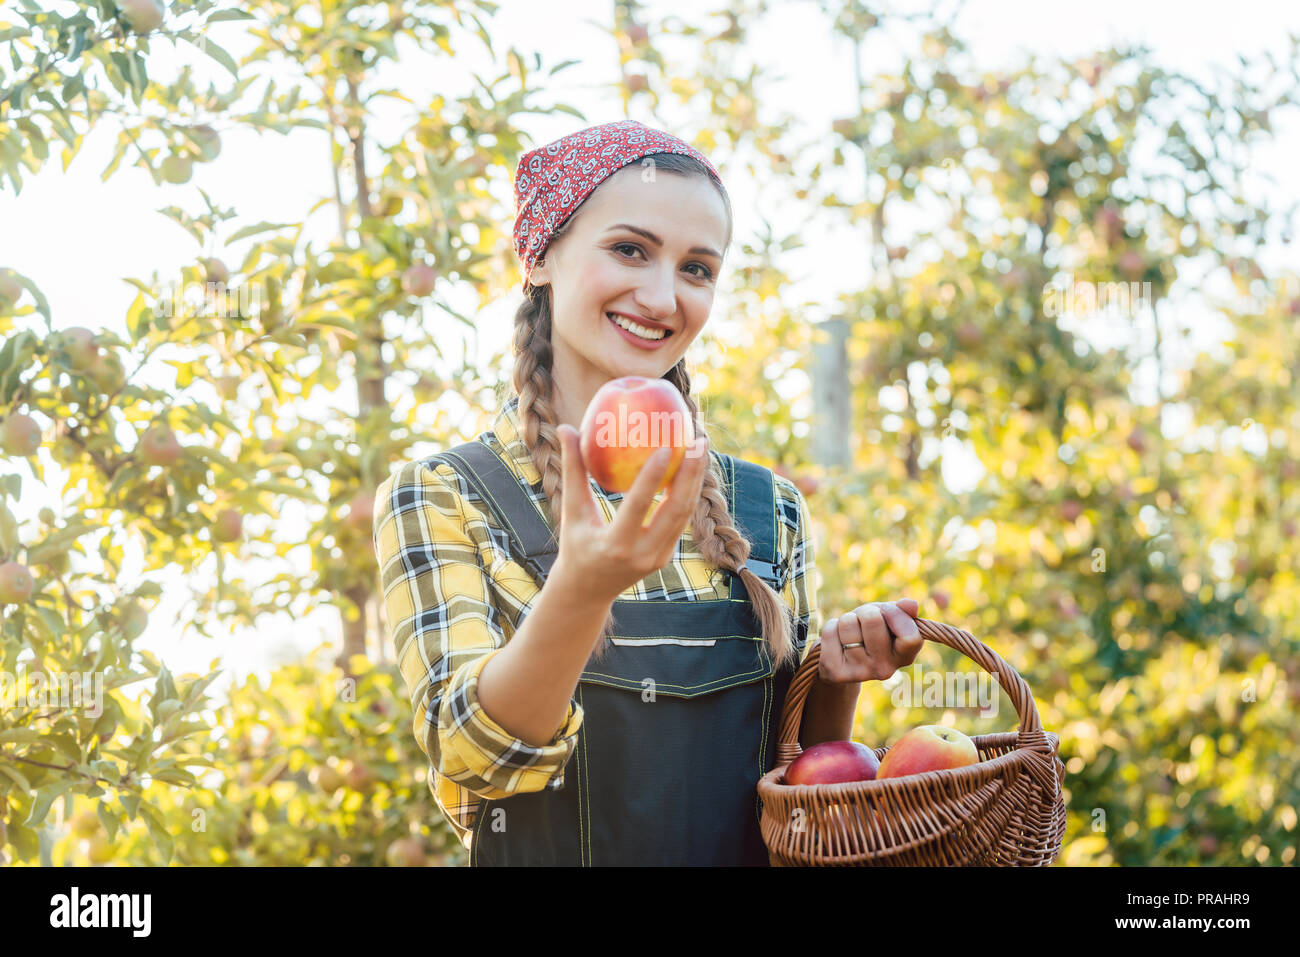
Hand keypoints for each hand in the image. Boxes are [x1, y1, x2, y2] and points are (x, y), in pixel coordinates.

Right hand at [550, 424, 709, 604]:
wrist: (588, 591)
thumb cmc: (575, 544)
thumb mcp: (572, 510)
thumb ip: (573, 470)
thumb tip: (565, 427)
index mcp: (615, 545)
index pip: (638, 506)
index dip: (653, 477)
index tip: (667, 447)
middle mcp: (642, 554)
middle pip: (676, 511)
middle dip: (691, 475)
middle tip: (698, 441)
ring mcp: (658, 558)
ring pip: (684, 515)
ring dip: (696, 481)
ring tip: (701, 447)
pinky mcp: (666, 557)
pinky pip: (681, 520)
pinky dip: (688, 493)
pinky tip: (692, 468)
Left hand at [818, 599, 921, 683]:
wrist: (843, 659)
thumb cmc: (870, 633)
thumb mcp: (888, 619)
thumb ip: (903, 611)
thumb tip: (910, 604)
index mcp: (904, 657)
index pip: (910, 636)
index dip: (896, 615)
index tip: (887, 611)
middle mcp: (885, 669)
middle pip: (872, 619)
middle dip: (865, 612)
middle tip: (863, 622)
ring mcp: (860, 673)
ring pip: (848, 623)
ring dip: (847, 619)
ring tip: (850, 633)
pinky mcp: (836, 672)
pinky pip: (830, 631)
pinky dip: (831, 627)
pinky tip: (837, 641)